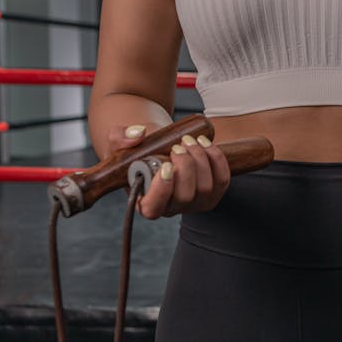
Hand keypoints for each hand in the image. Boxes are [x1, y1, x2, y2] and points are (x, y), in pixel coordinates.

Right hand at [107, 124, 231, 218]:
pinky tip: (203, 143)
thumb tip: (138, 134)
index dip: (162, 189)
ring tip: (187, 141)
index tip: (165, 165)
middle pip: (185, 197)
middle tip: (177, 147)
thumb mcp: (119, 141)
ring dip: (200, 159)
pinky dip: (216, 159)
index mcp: (145, 202)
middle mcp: (171, 208)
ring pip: (205, 188)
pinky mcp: (213, 192)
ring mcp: (195, 203)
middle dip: (185, 167)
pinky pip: (222, 179)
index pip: (154, 208)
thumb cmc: (138, 149)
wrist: (159, 146)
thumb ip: (120, 137)